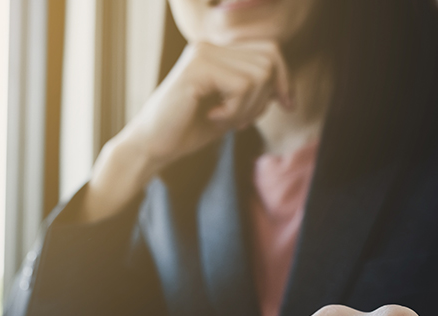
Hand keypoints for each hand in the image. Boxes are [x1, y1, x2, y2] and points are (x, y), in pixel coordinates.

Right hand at [77, 41, 290, 222]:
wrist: (151, 146)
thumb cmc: (187, 130)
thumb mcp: (231, 110)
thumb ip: (255, 94)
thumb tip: (284, 89)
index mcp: (217, 52)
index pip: (270, 49)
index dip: (284, 78)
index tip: (286, 105)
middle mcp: (209, 46)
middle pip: (269, 59)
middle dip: (265, 98)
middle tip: (241, 121)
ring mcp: (202, 54)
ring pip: (259, 74)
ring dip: (248, 106)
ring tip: (225, 120)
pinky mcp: (197, 68)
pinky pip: (242, 86)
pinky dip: (234, 110)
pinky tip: (213, 117)